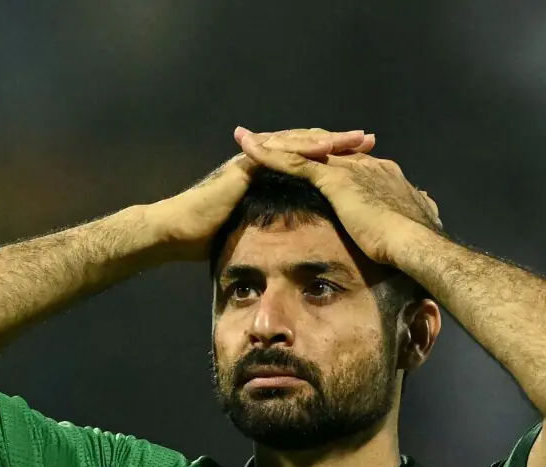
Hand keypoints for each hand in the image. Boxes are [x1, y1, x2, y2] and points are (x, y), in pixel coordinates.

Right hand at [148, 128, 375, 260]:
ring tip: (355, 140)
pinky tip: (327, 150)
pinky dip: (303, 150)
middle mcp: (261, 162)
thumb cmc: (205, 238)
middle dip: (340, 142)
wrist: (176, 233)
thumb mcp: (249, 232)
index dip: (334, 160)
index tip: (362, 161)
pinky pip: (279, 153)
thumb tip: (287, 248)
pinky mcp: (244, 165)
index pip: (306, 162)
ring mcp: (252, 160)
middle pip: (308, 145)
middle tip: (368, 140)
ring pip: (298, 143)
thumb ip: (268, 229)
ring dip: (329, 140)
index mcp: (266, 176)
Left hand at [234, 127, 441, 264]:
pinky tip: (249, 150)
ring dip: (273, 143)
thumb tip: (405, 222)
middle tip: (263, 140)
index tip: (302, 157)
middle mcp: (362, 165)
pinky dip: (271, 155)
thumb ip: (401, 217)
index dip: (319, 157)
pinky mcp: (335, 179)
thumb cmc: (410, 244)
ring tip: (246, 139)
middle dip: (291, 143)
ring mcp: (348, 169)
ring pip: (302, 150)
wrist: (414, 243)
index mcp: (378, 174)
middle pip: (318, 148)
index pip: (341, 159)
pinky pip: (295, 163)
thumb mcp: (404, 225)